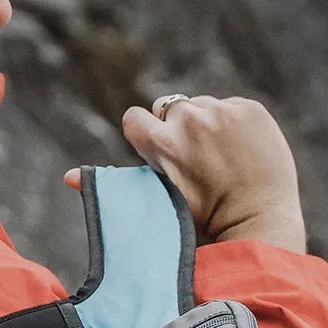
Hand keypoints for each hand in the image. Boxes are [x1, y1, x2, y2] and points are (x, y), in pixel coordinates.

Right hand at [63, 95, 305, 250]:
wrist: (260, 222)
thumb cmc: (202, 222)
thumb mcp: (155, 202)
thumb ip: (114, 185)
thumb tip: (67, 178)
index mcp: (160, 141)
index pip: (136, 118)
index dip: (148, 136)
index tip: (162, 152)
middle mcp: (189, 119)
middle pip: (170, 108)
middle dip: (178, 128)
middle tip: (196, 159)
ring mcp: (224, 111)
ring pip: (203, 106)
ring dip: (208, 124)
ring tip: (222, 157)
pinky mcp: (250, 109)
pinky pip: (234, 107)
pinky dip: (237, 124)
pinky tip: (243, 151)